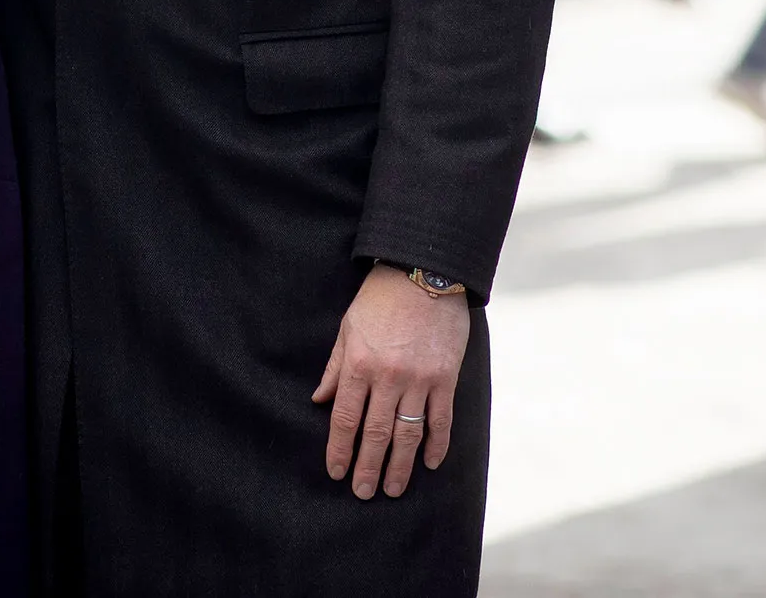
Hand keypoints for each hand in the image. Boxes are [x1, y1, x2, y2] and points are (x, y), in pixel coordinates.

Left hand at [312, 264, 469, 499]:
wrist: (423, 272)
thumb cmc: (380, 298)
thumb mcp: (348, 328)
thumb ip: (335, 367)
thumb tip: (319, 399)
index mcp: (359, 364)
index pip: (346, 418)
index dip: (340, 449)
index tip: (337, 472)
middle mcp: (388, 377)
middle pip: (376, 433)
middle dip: (368, 466)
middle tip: (364, 493)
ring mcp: (419, 379)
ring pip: (408, 433)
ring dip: (401, 465)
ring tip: (393, 488)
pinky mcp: (445, 377)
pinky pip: (441, 419)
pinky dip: (437, 444)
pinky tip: (431, 462)